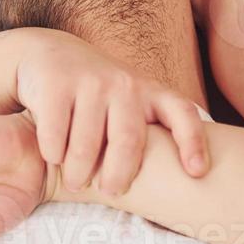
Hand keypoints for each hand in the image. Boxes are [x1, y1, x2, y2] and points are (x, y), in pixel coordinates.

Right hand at [14, 31, 208, 195]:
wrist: (46, 51)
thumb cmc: (95, 93)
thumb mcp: (128, 102)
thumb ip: (147, 130)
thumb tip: (180, 181)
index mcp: (149, 91)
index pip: (182, 113)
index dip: (193, 142)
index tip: (197, 172)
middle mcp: (124, 84)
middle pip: (128, 142)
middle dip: (119, 175)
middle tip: (111, 192)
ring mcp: (91, 81)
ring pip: (87, 146)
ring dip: (79, 172)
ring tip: (76, 182)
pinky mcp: (57, 84)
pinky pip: (55, 136)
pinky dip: (53, 154)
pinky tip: (52, 157)